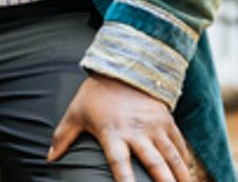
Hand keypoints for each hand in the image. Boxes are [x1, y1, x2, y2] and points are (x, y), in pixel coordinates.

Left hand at [48, 74, 193, 181]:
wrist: (123, 66)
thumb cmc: (96, 94)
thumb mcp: (76, 112)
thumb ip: (63, 136)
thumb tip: (48, 158)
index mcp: (112, 132)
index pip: (118, 161)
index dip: (124, 179)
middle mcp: (136, 131)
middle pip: (154, 162)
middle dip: (165, 181)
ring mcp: (154, 126)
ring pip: (172, 157)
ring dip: (182, 177)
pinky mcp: (167, 120)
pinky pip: (180, 145)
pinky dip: (185, 162)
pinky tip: (189, 176)